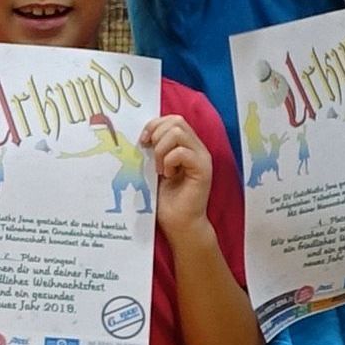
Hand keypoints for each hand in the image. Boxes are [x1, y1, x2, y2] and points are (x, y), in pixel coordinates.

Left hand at [142, 115, 213, 240]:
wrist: (180, 225)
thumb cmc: (167, 200)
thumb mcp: (157, 168)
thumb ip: (155, 150)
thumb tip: (142, 136)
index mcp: (187, 145)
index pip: (173, 119)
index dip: (154, 125)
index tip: (142, 142)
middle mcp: (197, 148)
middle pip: (176, 121)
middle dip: (157, 135)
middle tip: (151, 157)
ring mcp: (202, 158)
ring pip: (178, 132)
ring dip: (161, 149)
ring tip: (160, 168)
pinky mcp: (203, 170)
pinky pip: (182, 153)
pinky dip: (169, 161)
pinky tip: (168, 175)